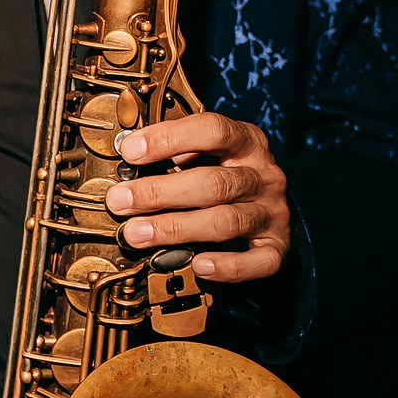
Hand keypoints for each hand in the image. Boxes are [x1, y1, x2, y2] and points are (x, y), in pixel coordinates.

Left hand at [105, 112, 290, 282]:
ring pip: (226, 222)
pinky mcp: (277, 248)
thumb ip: (179, 153)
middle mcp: (264, 176)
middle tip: (120, 201)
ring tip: (137, 234)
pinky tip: (198, 265)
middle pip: (214, 183)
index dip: (169, 138)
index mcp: (247, 141)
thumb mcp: (211, 152)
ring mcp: (272, 213)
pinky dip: (227, 266)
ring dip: (176, 229)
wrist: (277, 204)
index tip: (130, 151)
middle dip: (160, 193)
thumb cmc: (228, 175)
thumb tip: (128, 155)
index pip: (213, 130)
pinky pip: (257, 262)